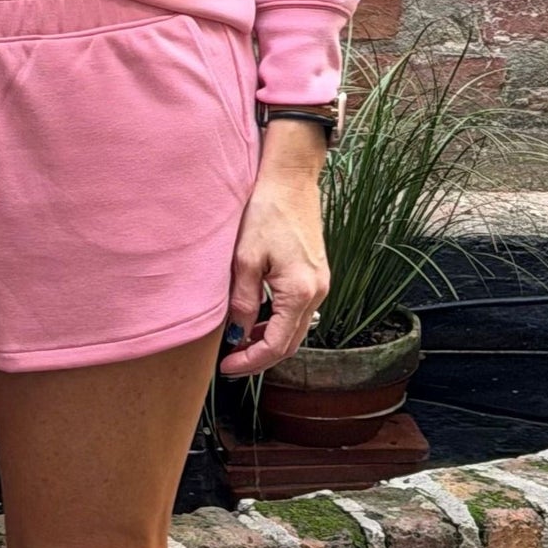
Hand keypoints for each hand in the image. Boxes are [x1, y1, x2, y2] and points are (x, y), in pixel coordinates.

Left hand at [218, 154, 329, 376]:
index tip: (226, 368)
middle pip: (291, 343)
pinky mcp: (317, 275)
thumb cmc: (266, 211)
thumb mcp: (246, 259)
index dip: (250, 361)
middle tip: (230, 362)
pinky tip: (258, 318)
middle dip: (260, 356)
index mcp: (300, 291)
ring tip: (239, 342)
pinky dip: (279, 322)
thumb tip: (237, 336)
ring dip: (270, 340)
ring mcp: (321, 284)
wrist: (290, 179)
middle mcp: (318, 292)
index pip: (277, 345)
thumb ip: (243, 302)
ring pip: (296, 328)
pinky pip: (299, 311)